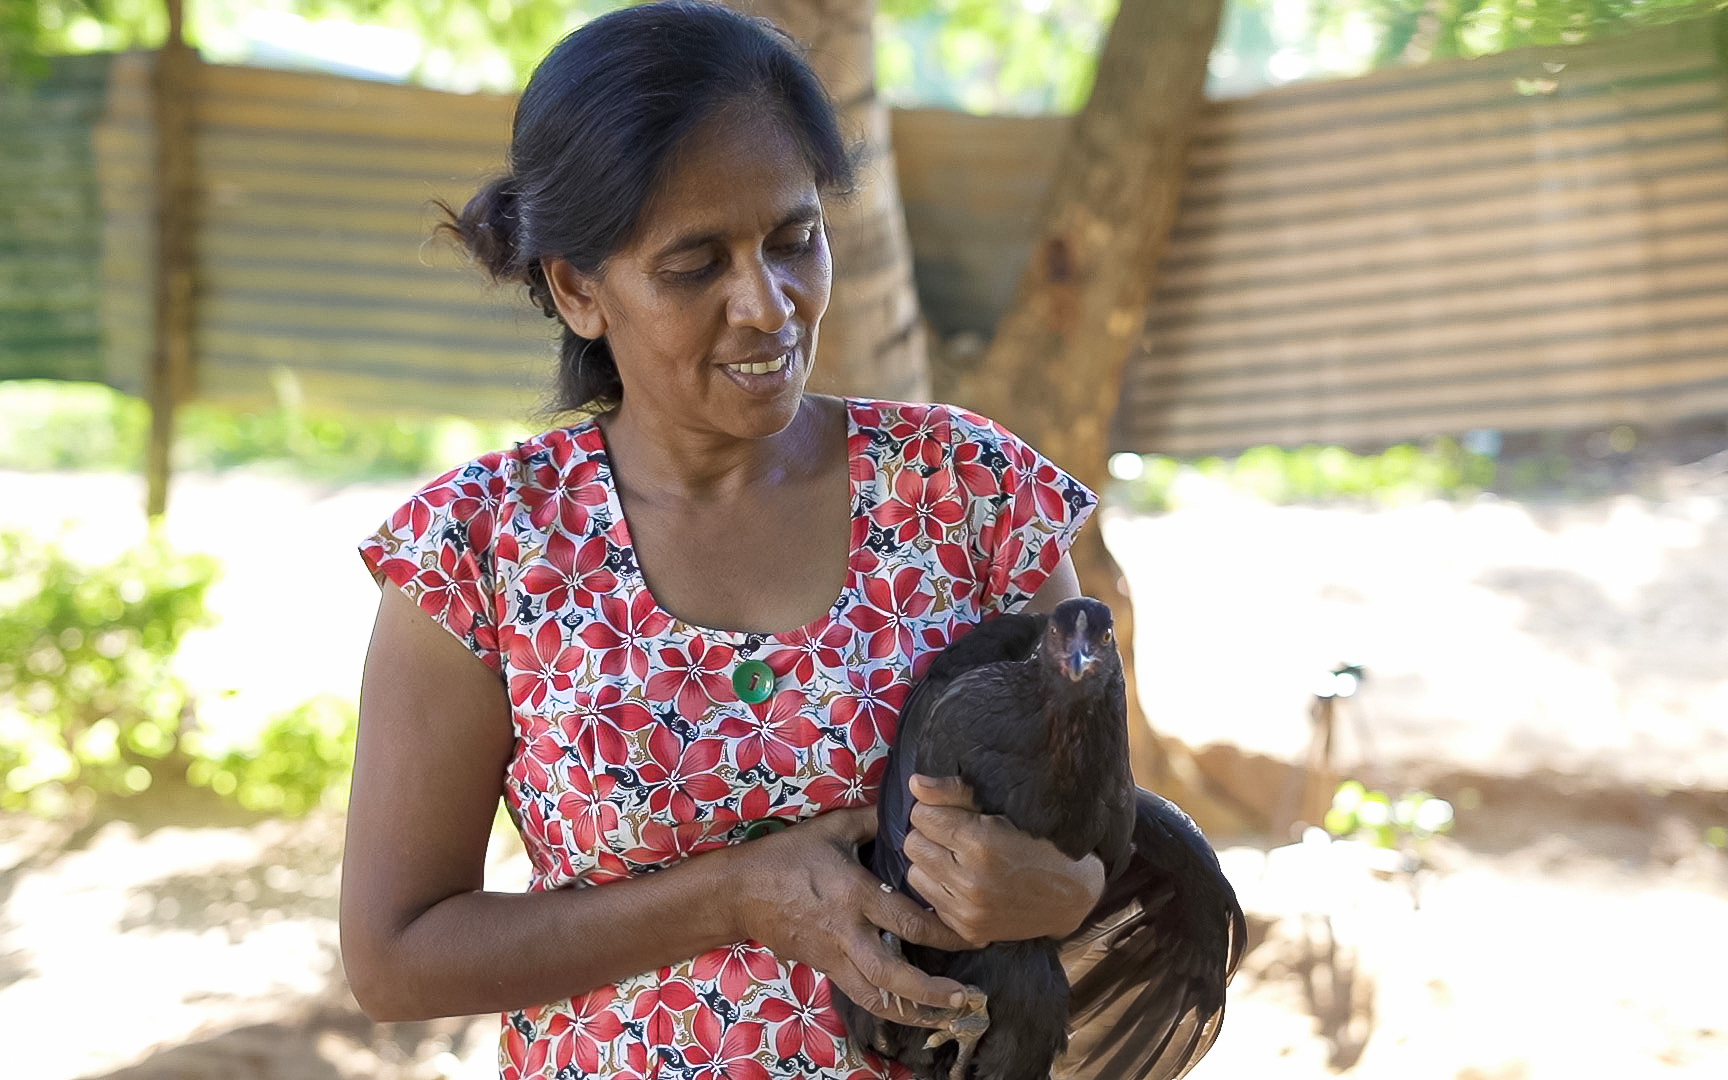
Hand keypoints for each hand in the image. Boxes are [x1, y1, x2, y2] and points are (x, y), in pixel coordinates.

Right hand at [725, 805, 974, 1023]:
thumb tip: (908, 810)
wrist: (741, 890)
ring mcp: (833, 953)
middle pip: (893, 971)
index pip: (908, 920)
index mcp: (855, 893)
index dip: (944, 932)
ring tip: (946, 1016)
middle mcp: (847, 929)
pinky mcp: (823, 966)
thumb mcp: (831, 829)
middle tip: (966, 997)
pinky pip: (858, 994)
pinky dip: (887, 1007)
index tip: (974, 937)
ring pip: (875, 994)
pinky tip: (910, 1013)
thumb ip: (871, 821)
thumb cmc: (787, 855)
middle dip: (932, 989)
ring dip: (913, 1011)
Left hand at [903, 774, 1105, 947]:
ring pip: (915, 873)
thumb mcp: (1002, 810)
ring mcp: (967, 909)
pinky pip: (929, 901)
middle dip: (929, 835)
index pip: (921, 815)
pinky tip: (962, 882)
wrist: (1071, 897)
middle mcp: (970, 879)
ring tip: (956, 859)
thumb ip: (954, 794)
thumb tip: (914, 783)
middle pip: (913, 844)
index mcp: (980, 842)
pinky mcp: (967, 930)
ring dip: (930, 863)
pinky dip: (940, 889)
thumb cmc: (1039, 844)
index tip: (953, 814)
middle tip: (954, 836)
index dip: (935, 810)